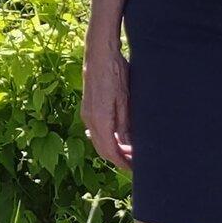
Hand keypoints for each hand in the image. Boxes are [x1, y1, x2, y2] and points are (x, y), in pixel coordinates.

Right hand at [81, 32, 132, 170]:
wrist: (100, 54)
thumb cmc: (115, 73)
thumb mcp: (125, 100)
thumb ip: (126, 125)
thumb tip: (129, 145)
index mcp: (100, 120)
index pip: (110, 151)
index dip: (122, 162)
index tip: (134, 168)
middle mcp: (90, 119)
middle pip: (102, 149)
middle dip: (118, 158)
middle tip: (135, 161)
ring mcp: (87, 113)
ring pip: (98, 140)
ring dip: (113, 148)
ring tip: (130, 150)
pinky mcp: (88, 108)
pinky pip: (96, 131)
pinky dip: (108, 138)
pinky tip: (119, 136)